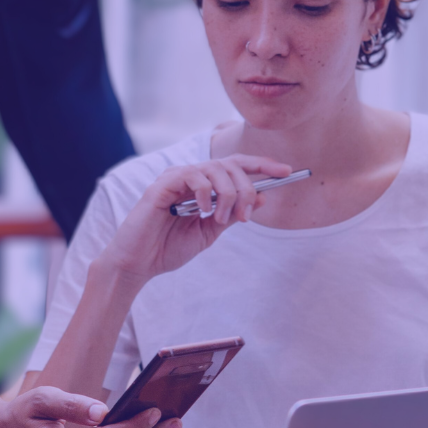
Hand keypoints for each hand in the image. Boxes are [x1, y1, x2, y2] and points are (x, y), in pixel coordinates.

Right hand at [100, 155, 290, 284]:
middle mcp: (192, 176)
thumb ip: (233, 214)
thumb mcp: (210, 233)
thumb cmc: (169, 247)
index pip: (236, 166)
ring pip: (214, 168)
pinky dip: (205, 192)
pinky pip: (191, 175)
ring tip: (222, 218)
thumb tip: (261, 198)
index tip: (287, 172)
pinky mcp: (163, 184)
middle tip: (247, 212)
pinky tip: (204, 211)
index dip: (262, 165)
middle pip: (230, 164)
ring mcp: (177, 177)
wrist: (139, 263)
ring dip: (228, 194)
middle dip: (247, 186)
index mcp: (204, 186)